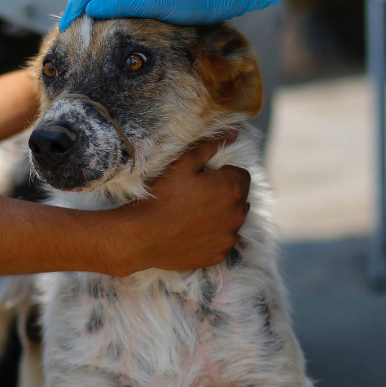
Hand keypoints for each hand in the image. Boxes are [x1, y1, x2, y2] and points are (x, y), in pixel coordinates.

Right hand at [59, 0, 279, 30]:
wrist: (213, 0)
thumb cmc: (187, 0)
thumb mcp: (152, 4)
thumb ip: (119, 6)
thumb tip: (89, 10)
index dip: (79, 3)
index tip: (67, 22)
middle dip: (80, 7)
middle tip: (65, 29)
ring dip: (90, 11)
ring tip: (75, 30)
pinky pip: (114, 1)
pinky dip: (103, 13)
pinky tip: (94, 27)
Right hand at [108, 133, 249, 274]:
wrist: (143, 236)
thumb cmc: (162, 197)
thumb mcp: (183, 164)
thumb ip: (211, 145)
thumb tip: (234, 131)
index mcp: (232, 188)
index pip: (242, 174)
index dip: (223, 174)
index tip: (204, 179)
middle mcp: (237, 214)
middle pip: (239, 197)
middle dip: (224, 194)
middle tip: (197, 195)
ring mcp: (228, 237)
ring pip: (232, 220)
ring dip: (221, 215)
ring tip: (193, 214)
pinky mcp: (219, 255)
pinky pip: (222, 240)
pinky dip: (213, 236)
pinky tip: (192, 231)